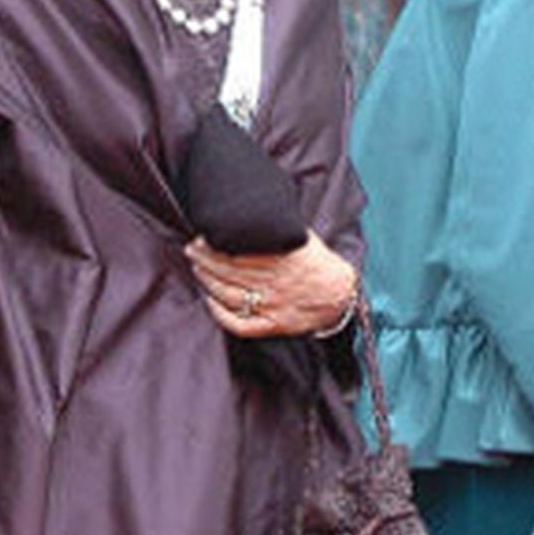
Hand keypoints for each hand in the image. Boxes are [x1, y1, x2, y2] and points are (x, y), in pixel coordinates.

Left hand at [184, 231, 357, 337]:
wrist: (342, 295)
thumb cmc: (320, 263)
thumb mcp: (303, 237)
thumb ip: (280, 228)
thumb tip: (258, 209)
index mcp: (282, 259)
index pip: (238, 252)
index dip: (215, 245)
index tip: (202, 236)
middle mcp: (274, 283)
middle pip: (229, 271)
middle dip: (205, 259)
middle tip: (191, 250)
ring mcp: (272, 306)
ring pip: (230, 294)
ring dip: (208, 281)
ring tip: (196, 268)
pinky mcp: (272, 325)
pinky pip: (240, 324)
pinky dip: (221, 314)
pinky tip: (209, 300)